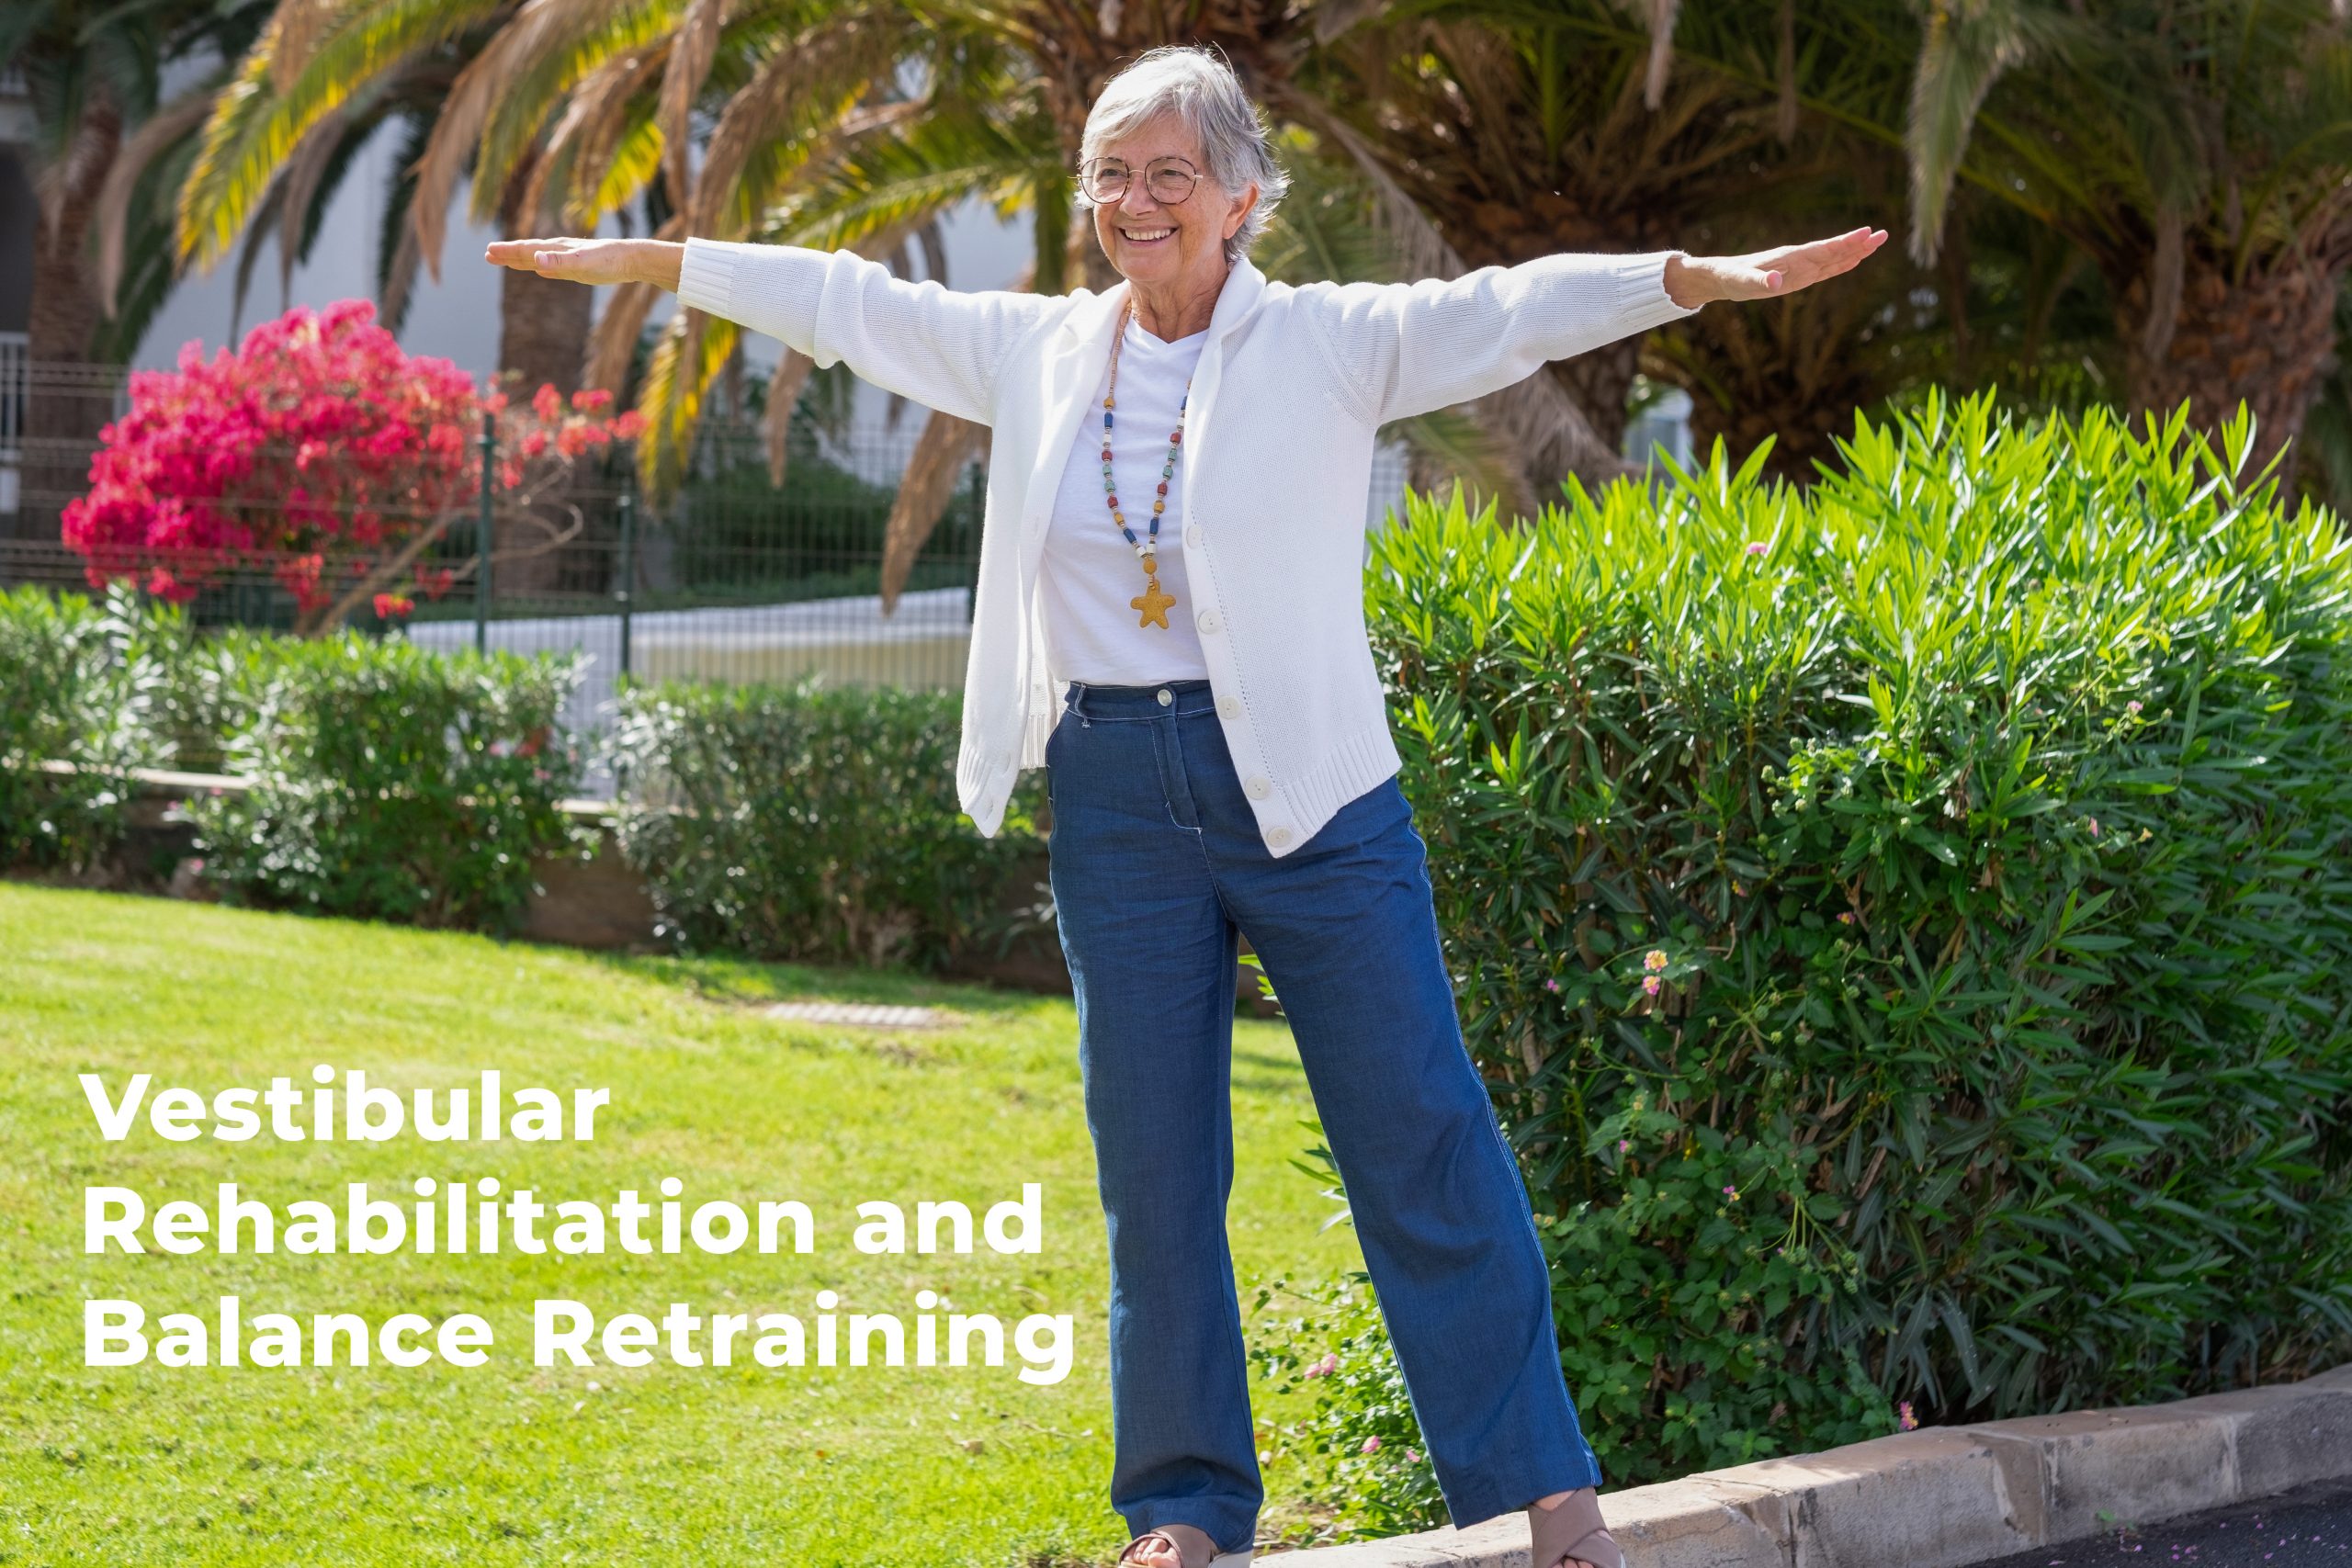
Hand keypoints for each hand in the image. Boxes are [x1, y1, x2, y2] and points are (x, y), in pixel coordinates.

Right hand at [484, 237, 682, 291]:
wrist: (632, 259)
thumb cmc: (608, 261)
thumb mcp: (582, 264)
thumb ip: (558, 263)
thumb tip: (536, 260)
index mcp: (557, 249)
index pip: (526, 249)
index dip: (507, 252)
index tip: (488, 252)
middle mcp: (560, 251)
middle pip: (528, 251)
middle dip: (508, 254)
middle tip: (488, 254)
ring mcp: (568, 257)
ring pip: (539, 258)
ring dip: (521, 259)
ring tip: (506, 259)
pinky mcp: (579, 266)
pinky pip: (553, 265)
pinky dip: (542, 266)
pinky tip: (540, 268)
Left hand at [1662, 227, 1887, 308]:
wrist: (1721, 277)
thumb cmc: (1732, 280)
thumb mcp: (1743, 284)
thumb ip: (1759, 282)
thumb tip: (1775, 283)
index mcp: (1791, 259)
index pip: (1824, 249)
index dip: (1845, 243)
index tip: (1867, 233)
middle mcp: (1799, 260)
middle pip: (1834, 250)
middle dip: (1858, 244)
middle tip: (1884, 234)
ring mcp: (1800, 267)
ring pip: (1833, 258)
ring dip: (1855, 251)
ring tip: (1877, 242)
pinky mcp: (1797, 275)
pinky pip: (1824, 268)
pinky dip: (1841, 263)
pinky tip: (1854, 260)